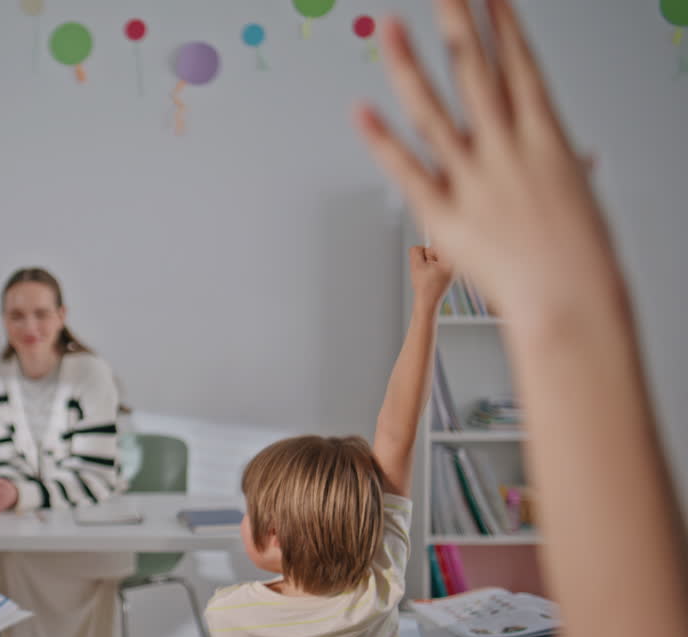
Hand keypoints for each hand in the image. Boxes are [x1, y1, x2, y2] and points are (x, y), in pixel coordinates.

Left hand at [355, 0, 616, 318]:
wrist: (572, 304)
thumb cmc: (579, 255)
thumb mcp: (575, 195)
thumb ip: (560, 166)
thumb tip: (573, 155)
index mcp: (545, 139)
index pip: (520, 66)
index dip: (502, 26)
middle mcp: (507, 151)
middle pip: (477, 73)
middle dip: (458, 23)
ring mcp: (474, 181)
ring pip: (434, 111)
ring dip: (408, 65)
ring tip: (388, 26)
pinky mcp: (445, 215)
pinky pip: (408, 170)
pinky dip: (381, 140)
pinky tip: (360, 110)